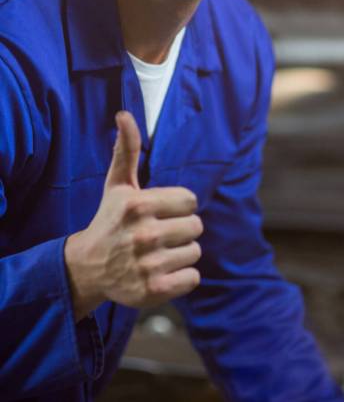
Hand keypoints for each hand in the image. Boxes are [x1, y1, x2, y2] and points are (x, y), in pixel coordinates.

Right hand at [64, 111, 202, 320]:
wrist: (86, 269)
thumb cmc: (110, 220)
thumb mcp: (118, 185)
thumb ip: (127, 149)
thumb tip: (124, 114)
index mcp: (140, 205)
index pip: (191, 201)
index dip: (178, 206)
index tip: (159, 212)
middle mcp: (144, 234)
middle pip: (196, 227)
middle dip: (181, 230)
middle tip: (157, 235)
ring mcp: (148, 265)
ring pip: (195, 252)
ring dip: (180, 253)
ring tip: (155, 254)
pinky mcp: (153, 290)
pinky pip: (193, 278)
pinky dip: (182, 277)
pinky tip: (160, 272)